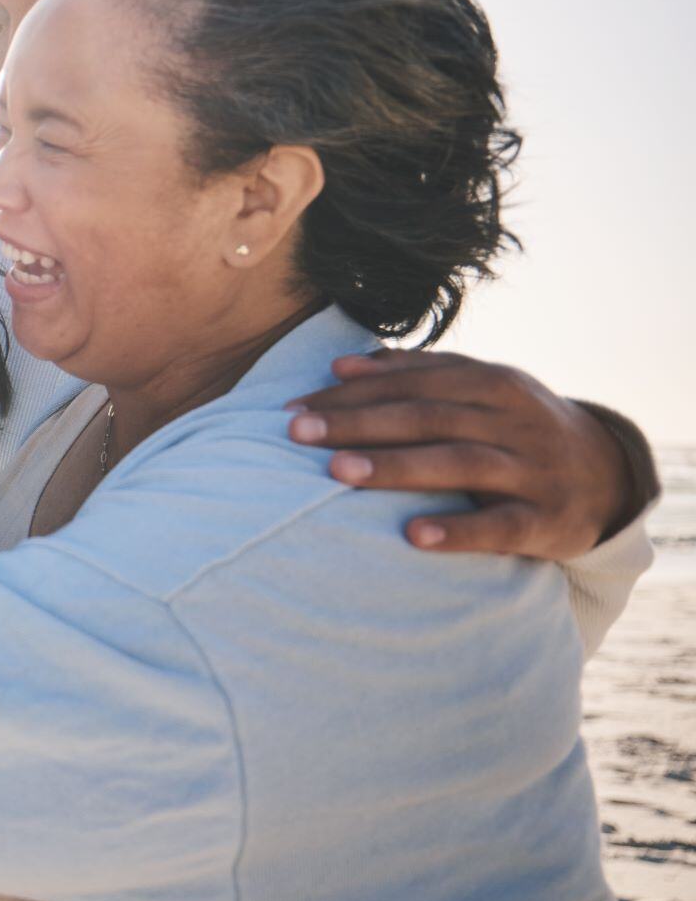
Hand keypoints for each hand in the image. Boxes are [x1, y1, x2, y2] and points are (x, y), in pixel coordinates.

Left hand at [287, 349, 635, 558]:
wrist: (608, 475)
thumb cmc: (517, 426)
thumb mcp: (481, 389)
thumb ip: (418, 372)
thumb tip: (342, 364)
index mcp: (492, 382)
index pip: (411, 383)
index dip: (350, 394)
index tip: (292, 408)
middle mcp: (514, 420)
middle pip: (426, 417)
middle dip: (357, 423)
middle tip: (296, 432)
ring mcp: (534, 470)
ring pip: (459, 463)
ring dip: (395, 467)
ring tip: (337, 472)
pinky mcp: (549, 521)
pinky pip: (501, 526)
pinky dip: (458, 530)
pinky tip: (411, 536)